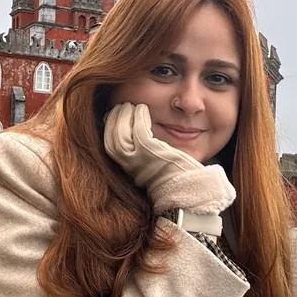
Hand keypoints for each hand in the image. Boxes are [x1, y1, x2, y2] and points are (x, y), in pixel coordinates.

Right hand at [104, 103, 235, 214]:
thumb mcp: (154, 165)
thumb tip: (140, 136)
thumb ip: (144, 153)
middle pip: (111, 138)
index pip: (110, 145)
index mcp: (129, 168)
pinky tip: (142, 109)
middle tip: (122, 106)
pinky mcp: (149, 152)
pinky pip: (138, 130)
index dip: (110, 129)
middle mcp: (129, 164)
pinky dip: (137, 117)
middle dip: (113, 120)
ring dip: (124, 116)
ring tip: (131, 106)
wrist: (186, 191)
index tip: (116, 116)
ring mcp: (138, 158)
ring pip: (120, 133)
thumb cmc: (175, 177)